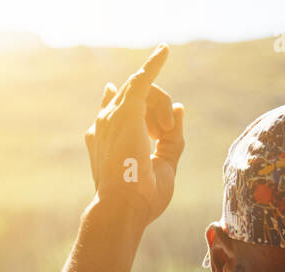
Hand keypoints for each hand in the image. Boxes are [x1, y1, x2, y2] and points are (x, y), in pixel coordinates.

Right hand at [84, 44, 184, 225]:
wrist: (124, 207)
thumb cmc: (140, 198)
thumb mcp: (164, 165)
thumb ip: (172, 138)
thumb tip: (180, 107)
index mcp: (105, 141)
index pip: (114, 110)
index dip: (124, 102)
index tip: (130, 102)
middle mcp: (104, 126)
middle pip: (135, 101)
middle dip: (156, 112)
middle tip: (164, 133)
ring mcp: (112, 117)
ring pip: (145, 93)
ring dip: (161, 108)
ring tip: (163, 131)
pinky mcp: (126, 111)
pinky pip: (142, 79)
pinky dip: (153, 63)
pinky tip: (165, 50)